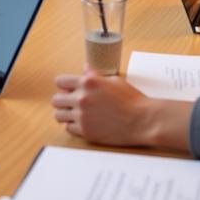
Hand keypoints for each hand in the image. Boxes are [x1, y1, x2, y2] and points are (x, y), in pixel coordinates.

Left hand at [52, 67, 191, 149]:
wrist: (142, 120)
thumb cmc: (132, 99)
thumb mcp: (114, 81)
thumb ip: (95, 75)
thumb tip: (85, 68)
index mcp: (88, 82)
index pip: (60, 82)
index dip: (64, 85)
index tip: (68, 89)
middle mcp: (82, 98)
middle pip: (56, 100)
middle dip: (62, 100)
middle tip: (71, 103)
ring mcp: (82, 116)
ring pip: (59, 116)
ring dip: (65, 114)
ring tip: (75, 114)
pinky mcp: (86, 131)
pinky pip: (68, 128)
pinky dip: (73, 126)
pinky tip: (83, 123)